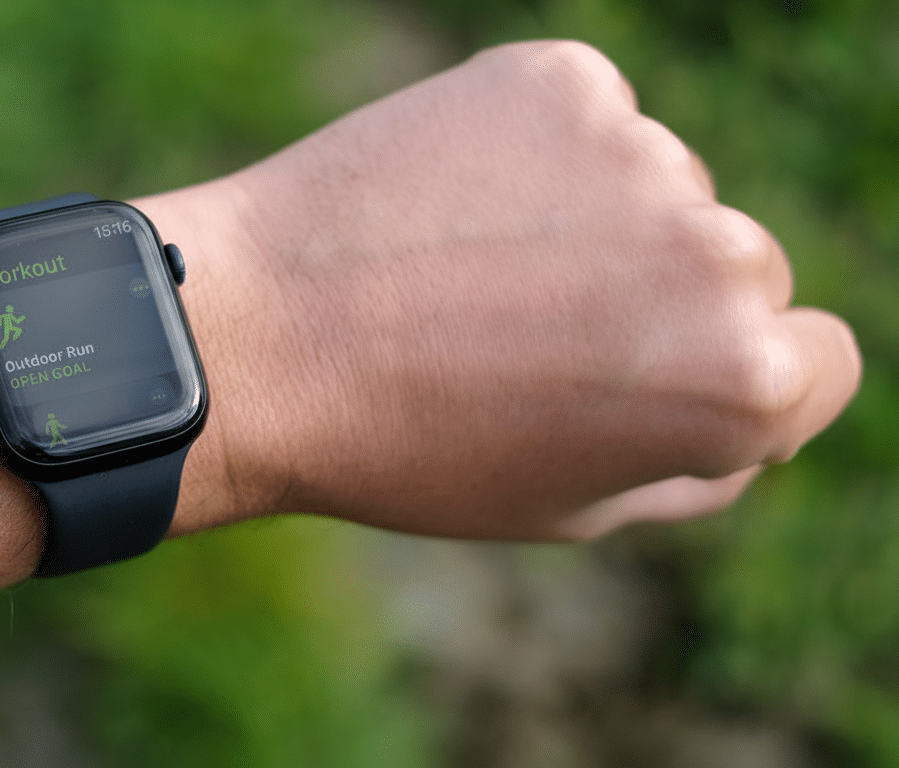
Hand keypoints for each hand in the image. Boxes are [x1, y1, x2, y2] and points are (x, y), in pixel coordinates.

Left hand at [157, 40, 860, 540]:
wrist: (252, 342)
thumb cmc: (408, 448)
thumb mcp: (573, 505)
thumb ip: (697, 459)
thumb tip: (750, 407)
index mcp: (743, 379)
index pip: (817, 362)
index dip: (728, 381)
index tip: (643, 382)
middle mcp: (720, 253)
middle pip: (742, 267)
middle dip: (662, 299)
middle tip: (529, 334)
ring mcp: (640, 152)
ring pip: (656, 187)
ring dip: (592, 221)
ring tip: (467, 274)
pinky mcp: (560, 78)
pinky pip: (583, 120)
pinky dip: (532, 154)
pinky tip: (447, 207)